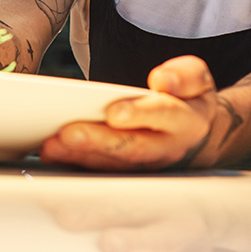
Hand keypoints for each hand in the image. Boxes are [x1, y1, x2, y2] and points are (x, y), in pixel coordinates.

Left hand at [39, 55, 218, 169]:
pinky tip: (53, 155)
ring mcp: (146, 167)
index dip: (140, 113)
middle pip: (132, 148)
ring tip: (52, 146)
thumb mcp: (197, 80)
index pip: (165, 115)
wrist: (198, 138)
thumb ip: (184, 76)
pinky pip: (102, 174)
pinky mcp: (128, 175)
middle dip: (99, 141)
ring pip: (113, 166)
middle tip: (68, 133)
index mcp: (186, 121)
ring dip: (81, 158)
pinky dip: (75, 166)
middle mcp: (166, 149)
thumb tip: (162, 80)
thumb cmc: (188, 103)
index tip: (114, 112)